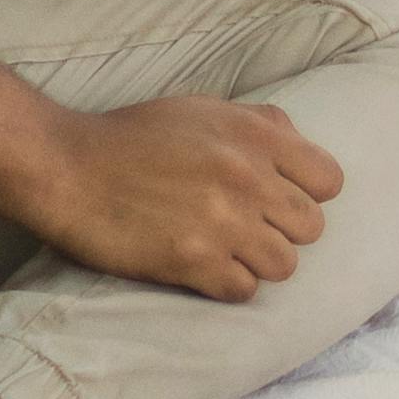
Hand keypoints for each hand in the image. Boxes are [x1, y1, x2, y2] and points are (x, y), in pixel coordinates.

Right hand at [28, 92, 345, 300]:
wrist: (68, 168)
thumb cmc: (131, 136)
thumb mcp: (201, 109)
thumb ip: (256, 122)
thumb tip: (296, 140)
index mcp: (254, 135)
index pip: (330, 180)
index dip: (308, 192)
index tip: (280, 197)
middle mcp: (248, 178)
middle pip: (311, 227)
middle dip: (283, 230)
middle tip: (249, 227)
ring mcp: (223, 222)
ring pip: (284, 265)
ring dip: (258, 261)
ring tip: (227, 250)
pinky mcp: (194, 262)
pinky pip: (244, 290)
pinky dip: (227, 284)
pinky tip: (203, 267)